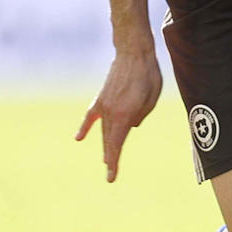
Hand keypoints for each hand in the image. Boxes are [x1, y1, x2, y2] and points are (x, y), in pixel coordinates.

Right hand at [75, 46, 164, 182]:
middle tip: (110, 174)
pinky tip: (79, 138)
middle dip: (111, 158)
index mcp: (125, 116)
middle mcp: (111, 113)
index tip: (110, 177)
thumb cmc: (148, 76)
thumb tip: (131, 125)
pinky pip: (91, 116)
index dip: (114, 162)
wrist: (134, 53)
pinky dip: (86, 127)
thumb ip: (140, 116)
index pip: (117, 145)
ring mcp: (104, 106)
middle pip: (109, 141)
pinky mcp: (101, 98)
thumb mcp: (152, 100)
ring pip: (103, 130)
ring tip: (106, 160)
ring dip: (105, 145)